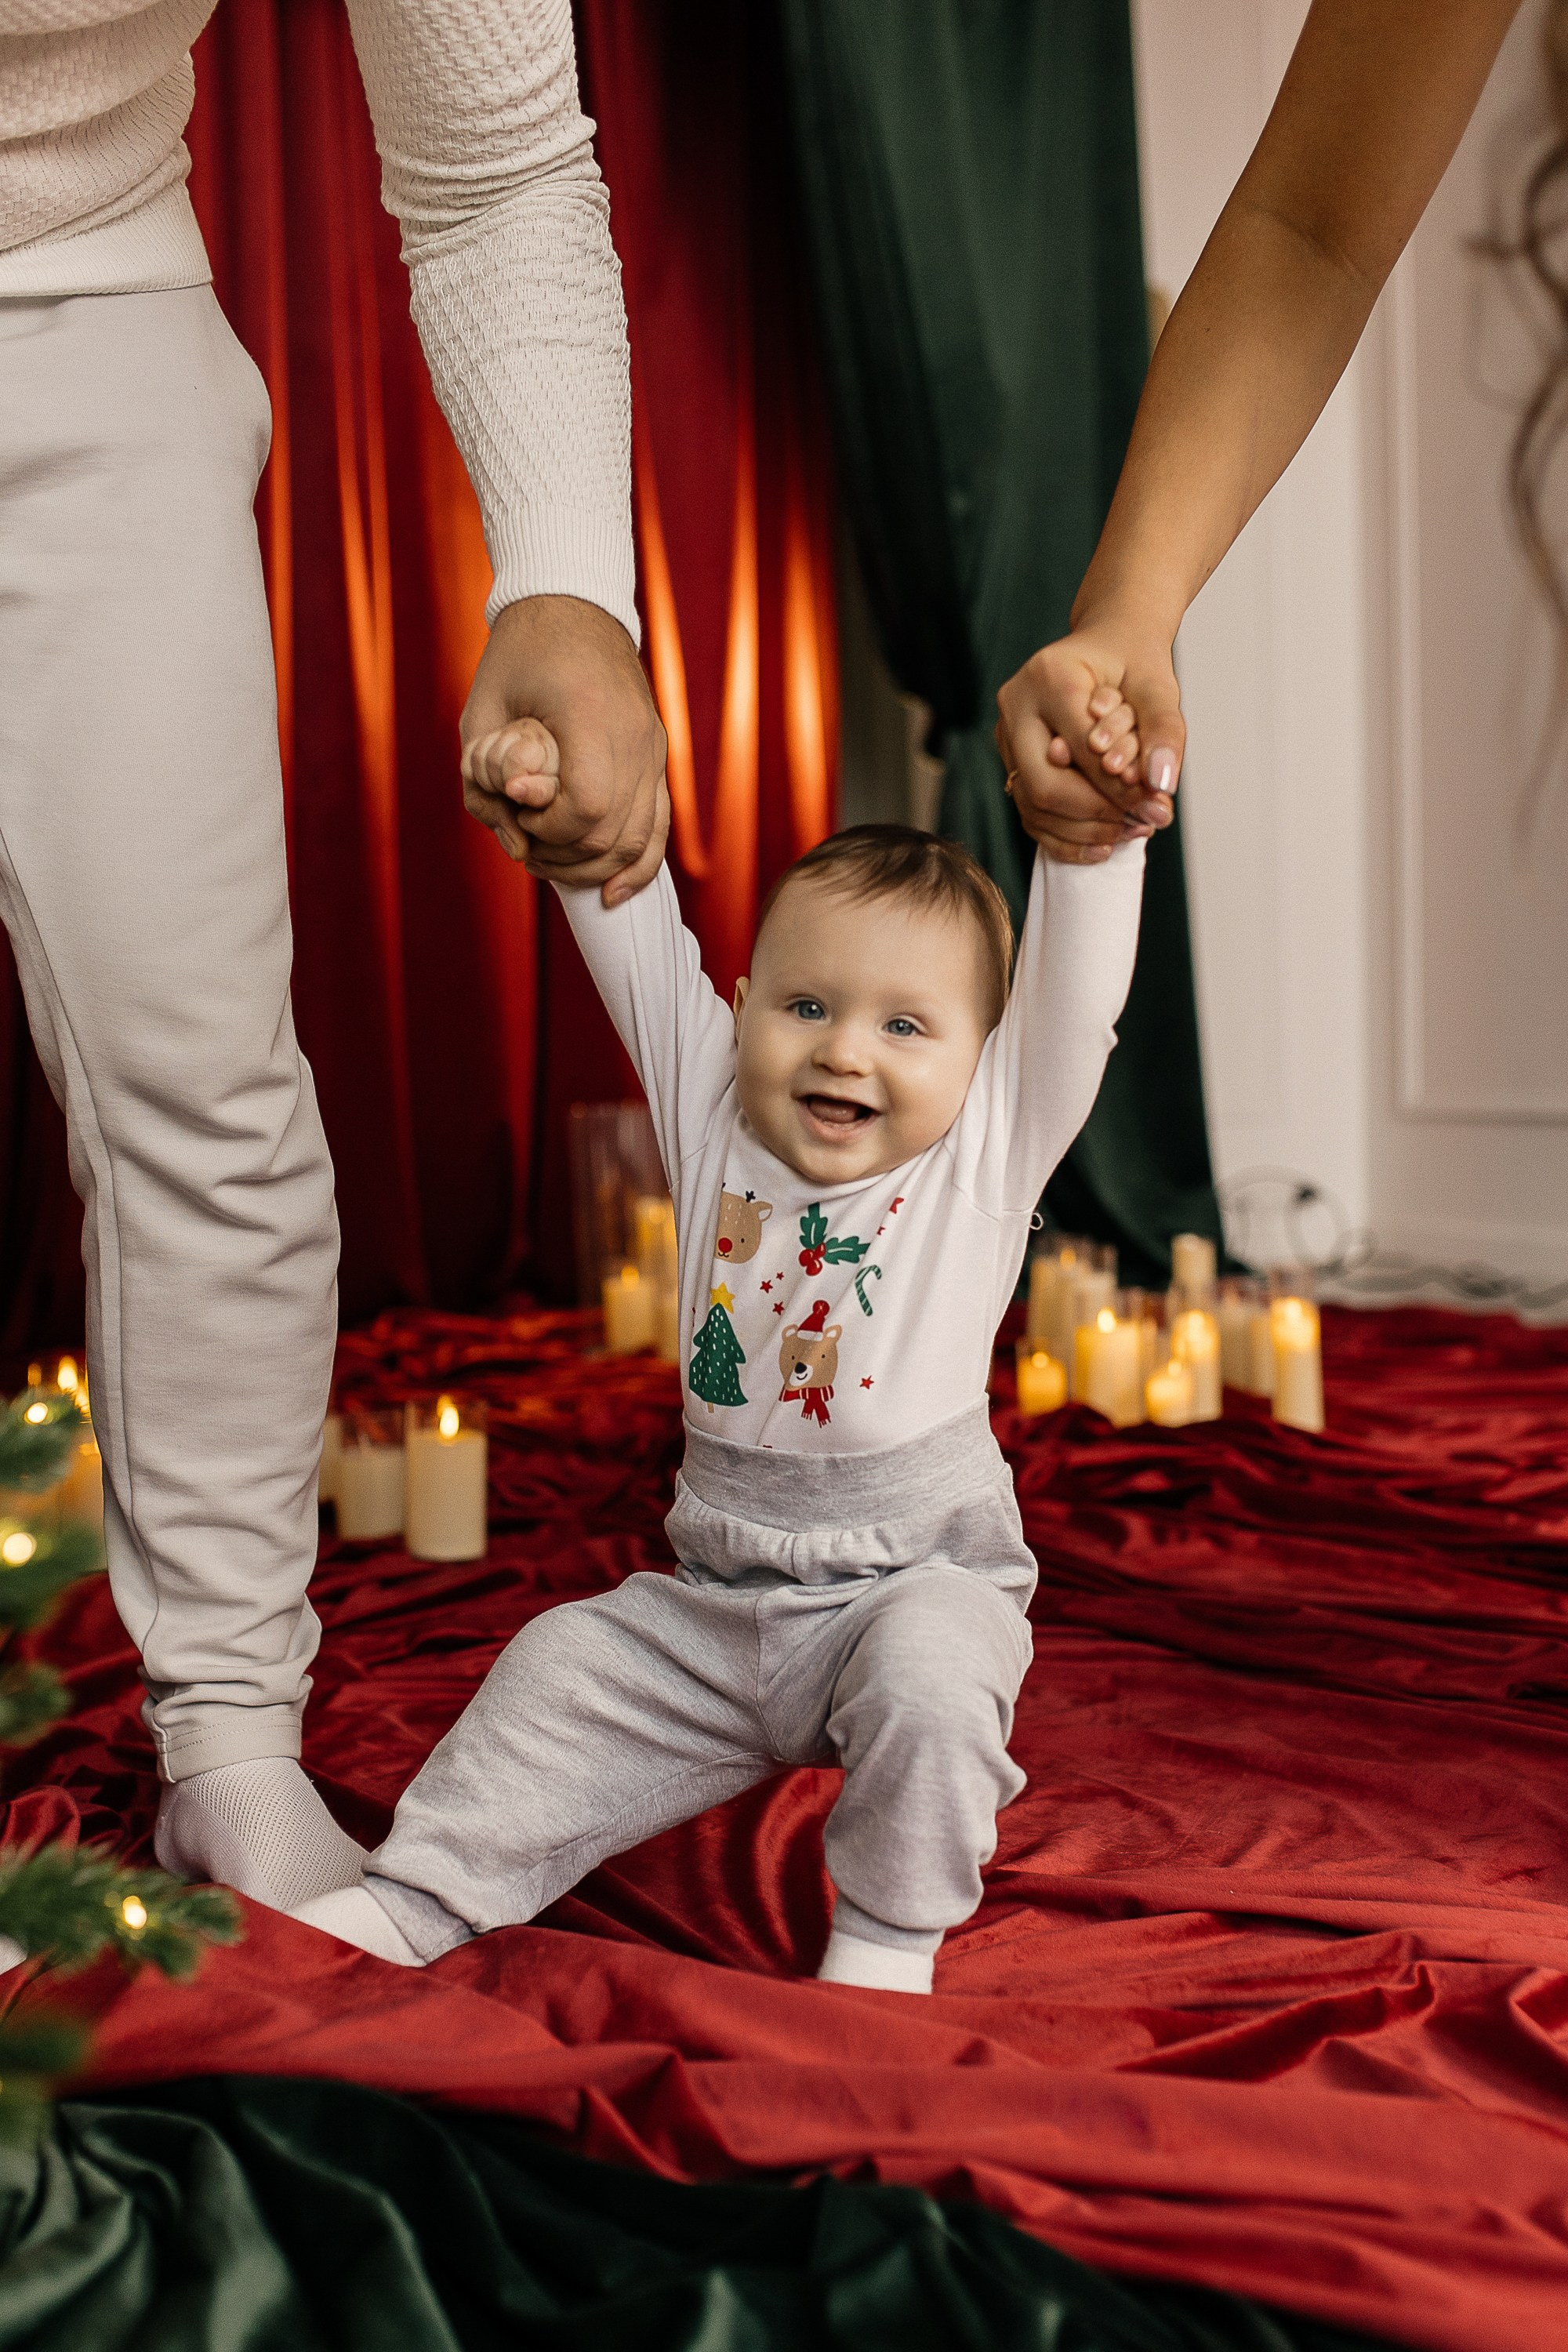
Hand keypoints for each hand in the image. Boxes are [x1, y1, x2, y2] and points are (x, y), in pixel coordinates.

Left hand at [460, 594, 668, 905]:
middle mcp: (635, 738)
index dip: (549, 829)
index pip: (586, 809)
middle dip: (563, 856)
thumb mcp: (482, 712)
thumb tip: (515, 842)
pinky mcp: (657, 759)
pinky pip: (659, 827)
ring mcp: (653, 750)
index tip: (520, 813)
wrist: (572, 608)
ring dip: (593, 868)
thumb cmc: (518, 657)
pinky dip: (638, 866)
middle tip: (527, 846)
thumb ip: (485, 782)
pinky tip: (613, 894)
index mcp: (592, 718)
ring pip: (640, 840)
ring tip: (554, 866)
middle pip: (612, 834)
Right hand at [995, 616, 1185, 865]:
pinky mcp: (1010, 760)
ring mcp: (1006, 734)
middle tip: (1140, 823)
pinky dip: (1066, 836)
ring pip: (1032, 805)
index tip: (1155, 806)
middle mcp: (1016, 704)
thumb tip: (1161, 786)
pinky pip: (1029, 813)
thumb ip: (1164, 733)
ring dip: (1084, 830)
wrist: (1109, 646)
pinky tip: (1103, 844)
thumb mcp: (1159, 688)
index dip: (1119, 787)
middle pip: (1044, 784)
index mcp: (1049, 675)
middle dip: (1096, 813)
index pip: (1081, 749)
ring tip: (1130, 830)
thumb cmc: (1132, 662)